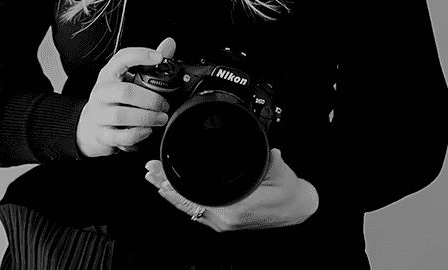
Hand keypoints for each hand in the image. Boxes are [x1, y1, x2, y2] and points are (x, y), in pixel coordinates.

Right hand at [76, 38, 176, 157]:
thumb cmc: (112, 101)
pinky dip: (137, 135)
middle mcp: (102, 93)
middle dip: (151, 99)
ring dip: (146, 118)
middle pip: (125, 92)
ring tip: (160, 118)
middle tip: (165, 105)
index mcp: (109, 75)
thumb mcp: (126, 80)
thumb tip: (169, 44)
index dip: (140, 55)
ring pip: (121, 115)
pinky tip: (147, 131)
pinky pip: (119, 136)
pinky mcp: (102, 134)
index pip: (121, 59)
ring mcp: (99, 114)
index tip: (159, 57)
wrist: (89, 127)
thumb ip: (148, 63)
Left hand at [144, 149, 318, 231]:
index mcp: (236, 207)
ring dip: (170, 193)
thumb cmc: (289, 194)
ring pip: (189, 208)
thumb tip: (267, 148)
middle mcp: (226, 218)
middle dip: (165, 185)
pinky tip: (171, 193)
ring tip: (154, 179)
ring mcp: (224, 222)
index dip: (175, 184)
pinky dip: (182, 201)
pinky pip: (197, 211)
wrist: (297, 209)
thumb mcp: (281, 172)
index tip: (161, 171)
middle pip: (186, 202)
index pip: (195, 195)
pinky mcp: (225, 220)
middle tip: (150, 171)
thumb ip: (270, 160)